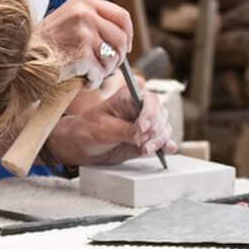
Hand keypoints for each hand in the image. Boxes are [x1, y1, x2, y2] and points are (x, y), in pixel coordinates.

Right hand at [39, 0, 133, 85]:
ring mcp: (83, 33)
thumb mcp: (68, 18)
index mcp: (83, 2)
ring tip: (90, 73)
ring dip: (104, 71)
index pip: (122, 16)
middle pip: (121, 39)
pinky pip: (99, 72)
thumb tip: (123, 36)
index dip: (128, 34)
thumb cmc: (45, 42)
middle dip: (118, 57)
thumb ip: (92, 19)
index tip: (126, 47)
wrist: (22, 57)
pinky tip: (82, 80)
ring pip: (113, 58)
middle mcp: (85, 13)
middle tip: (107, 67)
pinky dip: (93, 81)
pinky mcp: (81, 54)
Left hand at [43, 83, 175, 164]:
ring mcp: (144, 125)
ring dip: (159, 141)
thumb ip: (125, 131)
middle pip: (161, 115)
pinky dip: (166, 146)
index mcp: (128, 98)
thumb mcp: (103, 130)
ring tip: (144, 150)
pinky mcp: (146, 140)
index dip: (150, 114)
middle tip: (141, 143)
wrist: (80, 147)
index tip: (142, 129)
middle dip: (155, 130)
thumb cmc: (87, 131)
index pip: (149, 100)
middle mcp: (139, 110)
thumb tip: (144, 135)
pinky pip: (162, 141)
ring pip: (164, 129)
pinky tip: (168, 150)